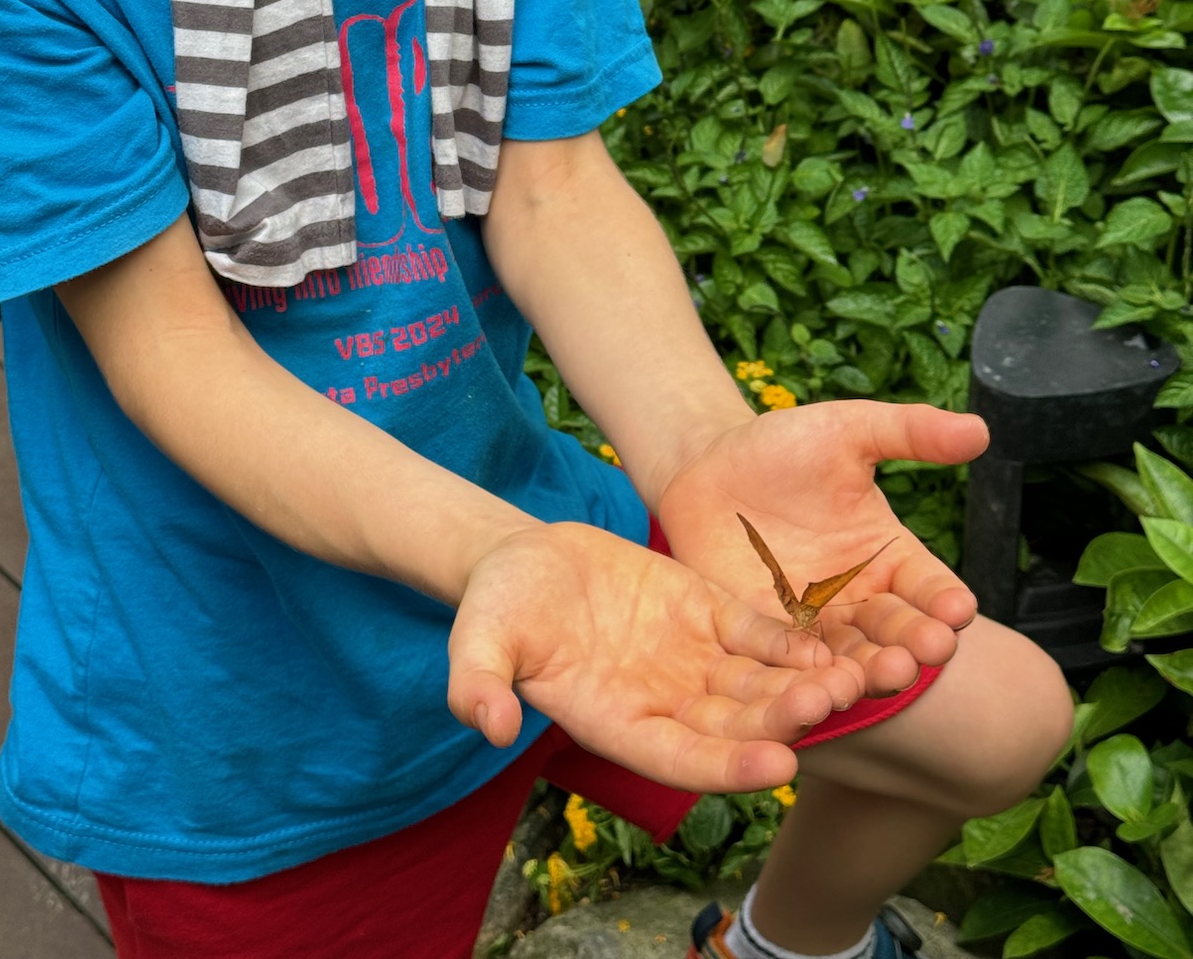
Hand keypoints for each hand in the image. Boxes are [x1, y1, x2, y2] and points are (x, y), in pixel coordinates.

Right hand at [447, 520, 865, 792]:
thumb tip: (487, 726)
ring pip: (758, 686)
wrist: (519, 560)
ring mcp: (690, 661)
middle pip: (735, 728)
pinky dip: (790, 643)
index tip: (778, 766)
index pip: (682, 760)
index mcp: (617, 724)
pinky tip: (827, 642)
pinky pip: (756, 636)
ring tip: (850, 678)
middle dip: (784, 722)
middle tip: (830, 708)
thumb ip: (478, 684)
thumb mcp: (478, 642)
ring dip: (803, 687)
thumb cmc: (495, 609)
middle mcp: (665, 705)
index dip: (729, 766)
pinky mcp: (704, 614)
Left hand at [656, 401, 987, 698]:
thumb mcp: (847, 430)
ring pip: (851, 658)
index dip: (945, 600)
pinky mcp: (767, 638)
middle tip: (928, 652)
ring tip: (879, 676)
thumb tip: (980, 428)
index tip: (958, 609)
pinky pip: (791, 666)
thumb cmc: (786, 446)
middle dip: (915, 643)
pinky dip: (805, 679)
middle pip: (897, 631)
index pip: (930, 585)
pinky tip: (814, 688)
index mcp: (891, 555)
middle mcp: (860, 599)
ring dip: (868, 672)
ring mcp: (814, 625)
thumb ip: (909, 431)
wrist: (708, 467)